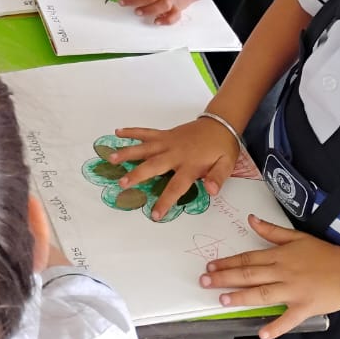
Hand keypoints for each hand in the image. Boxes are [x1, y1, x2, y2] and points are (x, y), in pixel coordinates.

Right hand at [111, 117, 240, 216]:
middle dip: (137, 175)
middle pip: (153, 166)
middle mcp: (175, 153)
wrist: (220, 124)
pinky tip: (118, 133)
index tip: (155, 215)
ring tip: (112, 158)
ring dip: (127, 153)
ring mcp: (168, 142)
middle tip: (122, 184)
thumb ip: (218, 177)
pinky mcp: (165, 134)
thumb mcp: (227, 164)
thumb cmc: (222, 148)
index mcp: (191, 165)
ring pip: (145, 148)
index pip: (176, 186)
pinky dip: (132, 132)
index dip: (165, 201)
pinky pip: (146, 133)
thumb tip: (211, 191)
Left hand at [201, 214, 339, 338]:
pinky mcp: (304, 308)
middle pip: (249, 275)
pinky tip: (261, 333)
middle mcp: (282, 273)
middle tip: (205, 281)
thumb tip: (250, 219)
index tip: (211, 266)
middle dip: (225, 278)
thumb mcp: (297, 236)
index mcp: (279, 256)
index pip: (248, 259)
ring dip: (241, 297)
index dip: (227, 263)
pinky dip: (275, 327)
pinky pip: (288, 320)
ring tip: (222, 300)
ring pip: (262, 294)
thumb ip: (272, 230)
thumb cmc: (324, 254)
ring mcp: (292, 292)